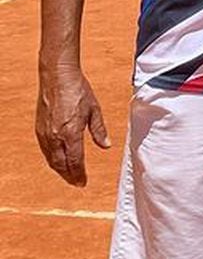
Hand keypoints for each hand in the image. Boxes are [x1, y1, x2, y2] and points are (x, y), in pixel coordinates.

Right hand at [35, 65, 110, 185]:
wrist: (57, 76)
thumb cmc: (78, 90)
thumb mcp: (94, 109)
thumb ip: (99, 130)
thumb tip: (107, 146)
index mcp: (71, 133)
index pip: (75, 161)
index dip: (79, 174)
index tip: (83, 182)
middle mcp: (55, 136)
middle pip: (61, 164)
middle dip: (69, 175)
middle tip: (77, 182)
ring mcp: (45, 133)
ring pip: (51, 159)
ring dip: (60, 170)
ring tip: (69, 175)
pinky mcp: (39, 128)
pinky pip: (45, 150)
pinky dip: (52, 159)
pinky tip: (57, 160)